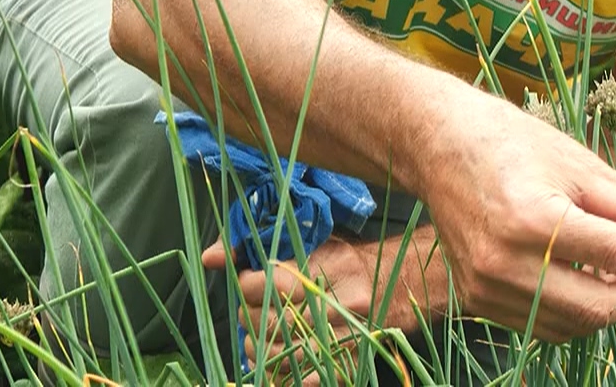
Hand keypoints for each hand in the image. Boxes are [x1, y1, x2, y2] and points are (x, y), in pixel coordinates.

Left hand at [204, 235, 441, 381]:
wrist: (406, 286)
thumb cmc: (353, 263)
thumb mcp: (313, 242)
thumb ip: (259, 246)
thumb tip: (210, 258)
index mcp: (326, 267)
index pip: (262, 283)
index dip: (246, 284)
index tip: (250, 282)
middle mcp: (335, 304)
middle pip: (265, 322)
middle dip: (252, 318)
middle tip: (260, 311)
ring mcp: (341, 340)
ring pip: (274, 355)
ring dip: (261, 349)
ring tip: (270, 336)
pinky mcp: (344, 367)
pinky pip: (296, 381)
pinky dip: (280, 375)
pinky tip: (280, 362)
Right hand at [406, 91, 615, 342]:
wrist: (434, 143)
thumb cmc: (508, 140)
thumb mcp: (579, 161)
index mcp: (533, 220)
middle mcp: (506, 264)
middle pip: (604, 303)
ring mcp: (488, 288)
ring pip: (578, 322)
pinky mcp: (479, 300)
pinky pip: (547, 322)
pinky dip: (586, 310)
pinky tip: (609, 285)